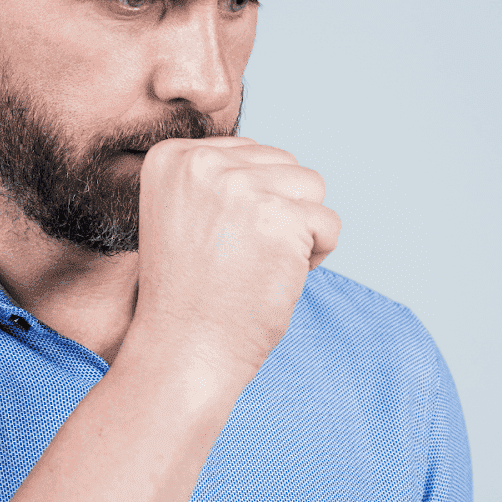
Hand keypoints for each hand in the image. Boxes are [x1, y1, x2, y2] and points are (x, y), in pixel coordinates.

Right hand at [128, 137, 339, 379]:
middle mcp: (201, 162)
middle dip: (280, 210)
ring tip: (262, 263)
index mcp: (172, 158)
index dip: (251, 203)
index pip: (248, 153)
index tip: (220, 241)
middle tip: (243, 257)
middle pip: (283, 164)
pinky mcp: (280, 219)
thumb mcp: (184, 214)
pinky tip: (279, 276)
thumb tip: (275, 165)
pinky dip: (317, 254)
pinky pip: (328, 222)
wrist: (184, 348)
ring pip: (311, 186)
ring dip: (301, 228)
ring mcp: (241, 188)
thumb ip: (218, 178)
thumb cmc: (190, 291)